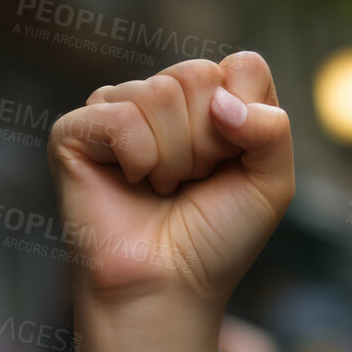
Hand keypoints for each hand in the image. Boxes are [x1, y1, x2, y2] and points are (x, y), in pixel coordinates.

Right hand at [48, 51, 293, 351]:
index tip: (235, 164)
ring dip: (175, 158)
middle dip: (210, 143)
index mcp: (215, 102)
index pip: (244, 67)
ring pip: (160, 93)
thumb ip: (273, 130)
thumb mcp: (272, 185)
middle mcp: (167, 98)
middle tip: (196, 181)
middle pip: (200, 75)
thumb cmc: (220, 237)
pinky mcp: (78, 129)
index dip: (247, 121)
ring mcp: (120, 109)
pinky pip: (120, 116)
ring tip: (164, 186)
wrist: (171, 285)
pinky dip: (138, 159)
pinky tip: (132, 182)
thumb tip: (222, 99)